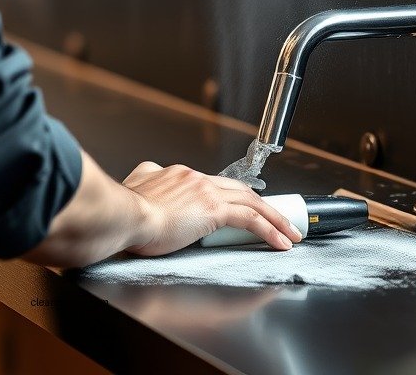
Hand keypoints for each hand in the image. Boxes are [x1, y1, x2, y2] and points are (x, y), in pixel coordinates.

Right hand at [121, 160, 301, 255]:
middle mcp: (195, 178)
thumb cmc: (127, 210)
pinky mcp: (212, 210)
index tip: (244, 206)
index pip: (215, 183)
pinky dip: (269, 228)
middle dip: (262, 204)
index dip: (234, 195)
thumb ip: (147, 177)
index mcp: (178, 174)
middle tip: (278, 217)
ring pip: (250, 201)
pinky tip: (280, 241)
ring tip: (289, 232)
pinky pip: (250, 219)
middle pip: (239, 189)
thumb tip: (149, 176)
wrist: (125, 215)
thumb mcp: (136, 184)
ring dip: (274, 217)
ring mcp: (205, 191)